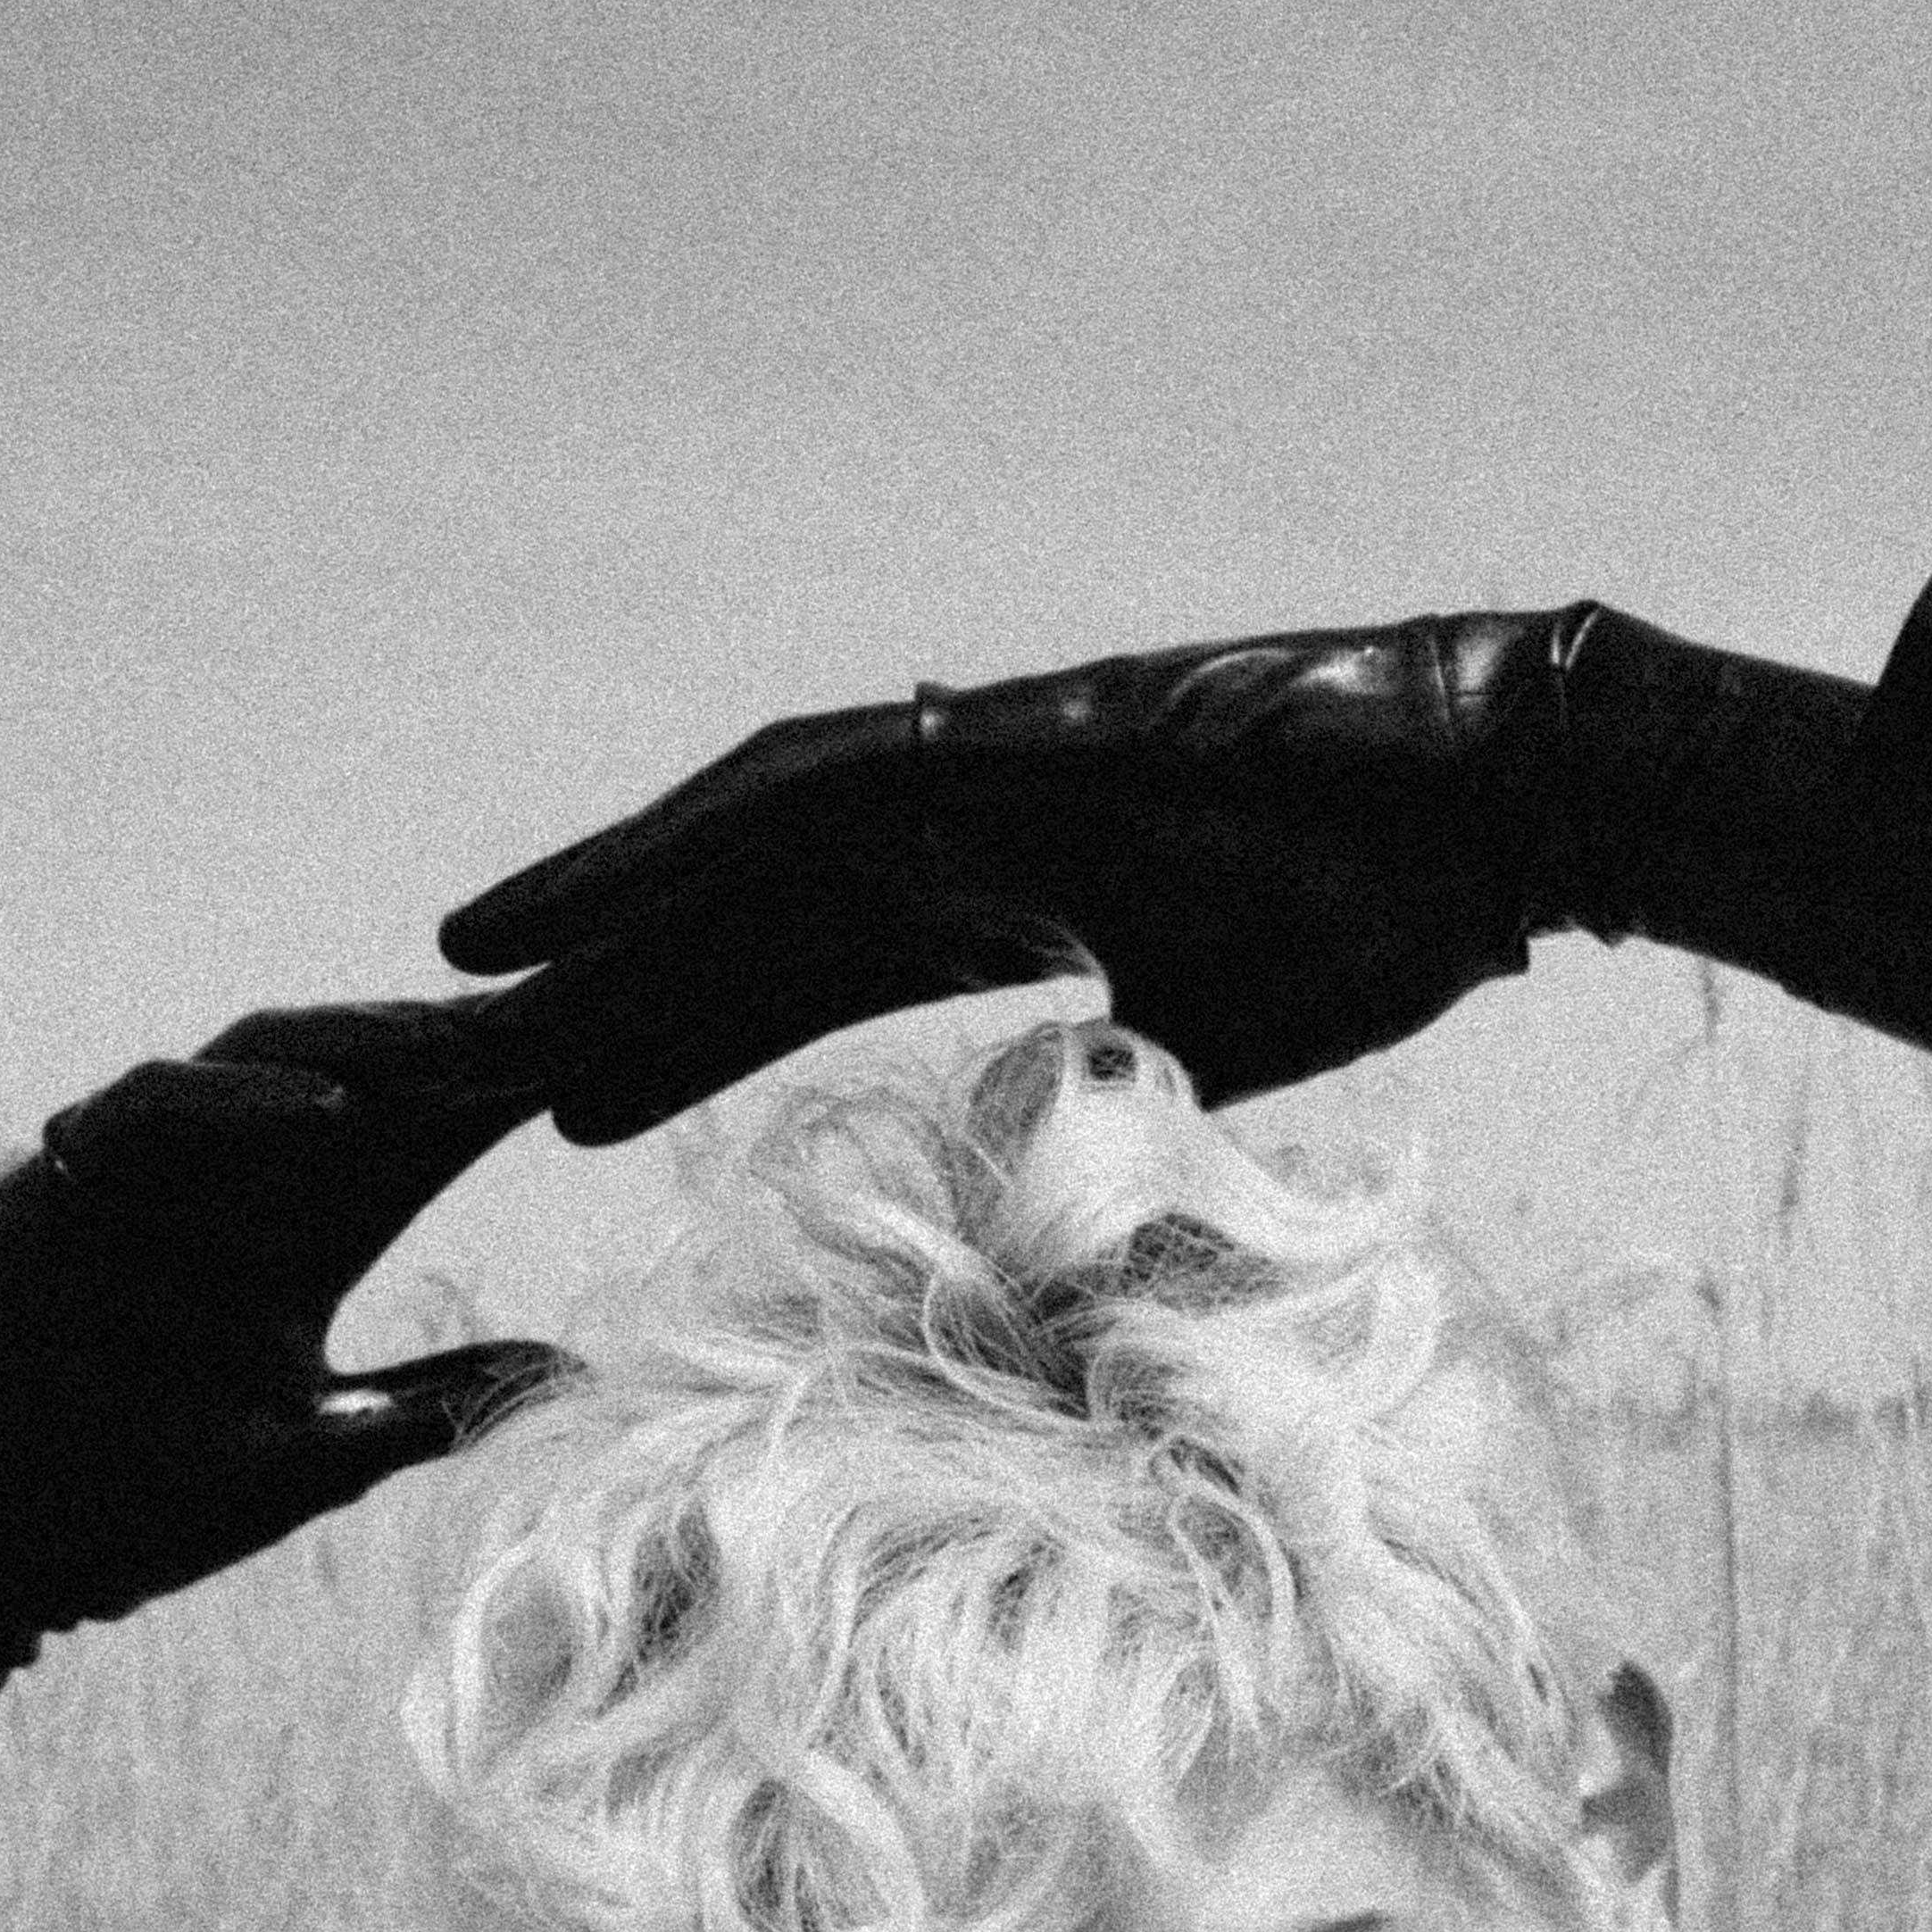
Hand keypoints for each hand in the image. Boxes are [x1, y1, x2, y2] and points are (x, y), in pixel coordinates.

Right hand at [0, 997, 555, 1644]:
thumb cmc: (145, 1501)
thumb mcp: (321, 1452)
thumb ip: (433, 1402)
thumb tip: (572, 1372)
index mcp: (302, 1232)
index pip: (423, 1133)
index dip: (508, 1088)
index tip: (613, 1053)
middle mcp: (228, 1184)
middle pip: (355, 1073)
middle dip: (454, 1037)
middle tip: (567, 1000)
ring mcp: (142, 1178)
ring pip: (258, 1064)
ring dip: (362, 1047)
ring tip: (465, 1041)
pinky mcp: (59, 1194)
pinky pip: (149, 1114)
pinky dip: (236, 1109)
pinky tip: (329, 1113)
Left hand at [437, 616, 1578, 1137]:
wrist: (1483, 815)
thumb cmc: (1382, 922)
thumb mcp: (1209, 1055)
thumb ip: (1104, 1100)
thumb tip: (1042, 1185)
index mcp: (995, 900)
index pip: (796, 977)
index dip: (681, 1036)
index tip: (568, 1103)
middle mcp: (950, 826)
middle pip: (735, 916)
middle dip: (597, 983)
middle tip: (448, 1049)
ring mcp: (962, 772)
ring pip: (732, 848)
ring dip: (595, 905)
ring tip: (459, 964)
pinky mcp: (986, 746)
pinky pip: (797, 801)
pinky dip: (680, 850)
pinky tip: (580, 902)